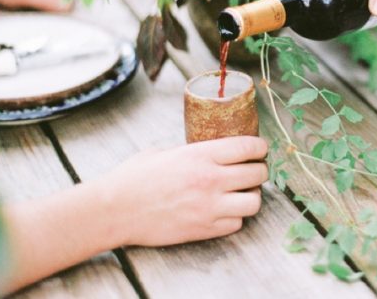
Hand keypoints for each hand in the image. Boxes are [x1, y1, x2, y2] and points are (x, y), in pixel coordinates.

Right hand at [99, 136, 268, 246]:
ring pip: (254, 202)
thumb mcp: (165, 152)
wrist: (115, 210)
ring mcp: (209, 207)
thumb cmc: (134, 178)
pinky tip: (225, 211)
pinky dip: (235, 218)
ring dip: (251, 197)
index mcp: (201, 155)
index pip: (248, 147)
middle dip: (259, 171)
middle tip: (253, 171)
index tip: (260, 149)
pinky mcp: (204, 229)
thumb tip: (208, 149)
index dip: (260, 147)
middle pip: (258, 174)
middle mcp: (211, 179)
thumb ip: (192, 151)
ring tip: (242, 193)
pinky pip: (236, 224)